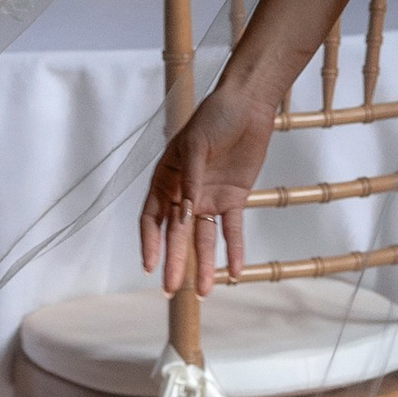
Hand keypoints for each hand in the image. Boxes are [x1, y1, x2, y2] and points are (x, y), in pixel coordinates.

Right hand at [140, 82, 275, 294]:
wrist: (248, 104)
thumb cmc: (213, 117)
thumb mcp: (195, 146)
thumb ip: (190, 181)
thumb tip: (183, 216)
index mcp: (166, 179)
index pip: (152, 218)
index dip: (149, 243)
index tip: (149, 266)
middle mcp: (185, 194)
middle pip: (177, 235)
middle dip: (174, 262)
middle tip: (171, 291)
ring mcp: (209, 198)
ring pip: (203, 239)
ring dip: (203, 264)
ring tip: (203, 292)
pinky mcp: (233, 198)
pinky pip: (232, 229)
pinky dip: (234, 250)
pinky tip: (236, 271)